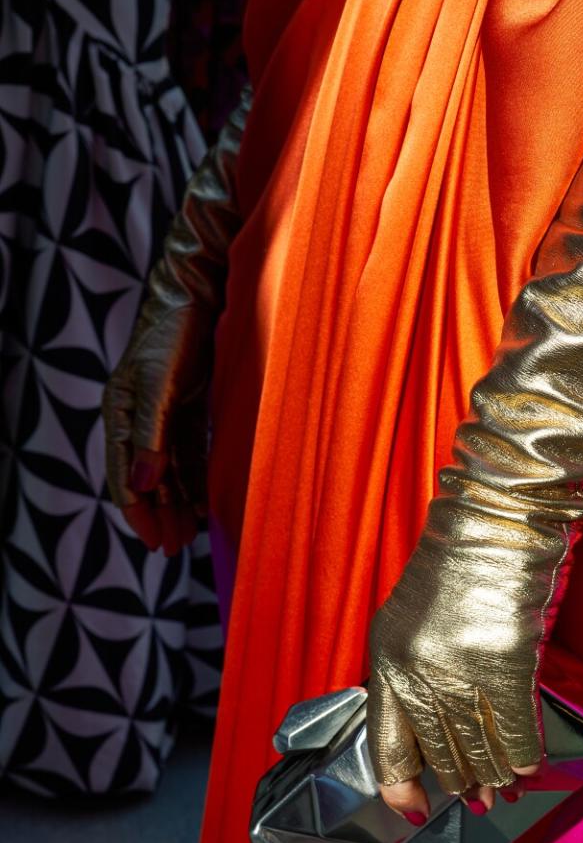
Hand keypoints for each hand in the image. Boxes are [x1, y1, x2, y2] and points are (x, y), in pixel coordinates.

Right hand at [102, 322, 208, 555]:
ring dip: (178, 503)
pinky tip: (204, 504)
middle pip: (147, 480)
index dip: (139, 513)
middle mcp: (137, 419)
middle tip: (174, 550)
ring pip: (170, 471)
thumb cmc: (173, 334)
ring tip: (189, 535)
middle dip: (160, 516)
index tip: (155, 544)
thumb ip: (153, 436)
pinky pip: (189, 455)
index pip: (125, 477)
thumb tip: (144, 486)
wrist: (198, 293)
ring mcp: (164, 415)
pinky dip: (194, 480)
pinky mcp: (189, 409)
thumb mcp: (160, 386)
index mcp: (119, 414)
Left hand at [367, 493, 556, 818]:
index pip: (387, 741)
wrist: (497, 516)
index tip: (414, 811)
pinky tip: (532, 769)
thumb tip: (444, 731)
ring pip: (480, 745)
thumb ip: (420, 670)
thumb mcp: (416, 618)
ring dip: (497, 774)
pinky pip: (516, 727)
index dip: (400, 783)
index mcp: (386, 656)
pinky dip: (526, 754)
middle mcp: (417, 669)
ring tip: (508, 790)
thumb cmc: (461, 561)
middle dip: (462, 782)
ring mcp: (460, 668)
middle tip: (479, 800)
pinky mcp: (505, 662)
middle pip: (440, 750)